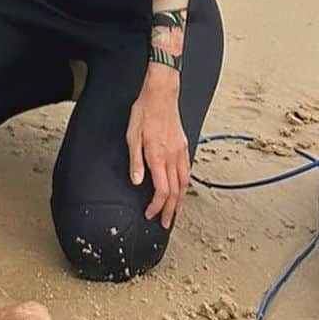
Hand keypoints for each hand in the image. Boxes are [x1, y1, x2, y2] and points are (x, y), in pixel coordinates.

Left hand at [126, 65, 189, 227]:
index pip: (161, 190)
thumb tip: (137, 182)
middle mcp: (172, 157)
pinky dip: (185, 186)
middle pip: (175, 192)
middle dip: (170, 211)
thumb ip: (135, 161)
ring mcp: (180, 152)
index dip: (156, 206)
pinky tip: (182, 190)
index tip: (149, 214)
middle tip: (165, 224)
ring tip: (175, 213)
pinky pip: (187, 172)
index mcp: (158, 156)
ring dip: (179, 202)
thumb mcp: (132, 135)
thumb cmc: (144, 112)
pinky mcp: (184, 147)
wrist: (161, 94)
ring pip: (184, 184)